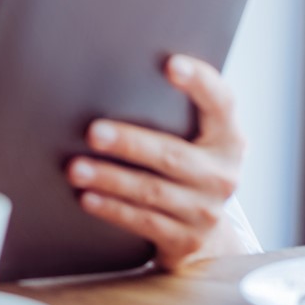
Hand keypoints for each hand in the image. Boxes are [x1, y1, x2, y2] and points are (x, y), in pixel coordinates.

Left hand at [66, 55, 246, 270]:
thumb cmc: (186, 167)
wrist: (206, 236)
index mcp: (228, 139)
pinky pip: (143, 221)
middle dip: (129, 143)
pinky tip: (87, 198)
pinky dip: (113, 209)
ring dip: (110, 179)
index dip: (200, 82)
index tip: (170, 64)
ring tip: (75, 169)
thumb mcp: (194, 141)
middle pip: (172, 154)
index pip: (221, 103)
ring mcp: (205, 211)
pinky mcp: (185, 240)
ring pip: (152, 191)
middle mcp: (222, 175)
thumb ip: (175, 114)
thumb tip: (116, 82)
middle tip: (92, 132)